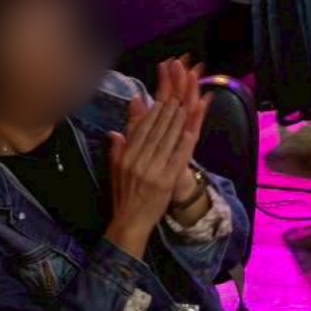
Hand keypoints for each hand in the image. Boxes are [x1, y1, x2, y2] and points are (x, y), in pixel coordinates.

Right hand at [108, 77, 209, 257]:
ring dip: (180, 118)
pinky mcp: (166, 180)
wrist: (129, 222)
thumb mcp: (117, 167)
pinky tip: (193, 128)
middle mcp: (138, 160)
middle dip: (170, 105)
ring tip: (189, 100)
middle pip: (157, 127)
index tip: (166, 91)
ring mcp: (153, 170)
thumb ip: (120, 145)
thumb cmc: (124, 193)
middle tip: (181, 88)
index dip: (155, 106)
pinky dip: (186, 141)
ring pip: (169, 138)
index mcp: (126, 155)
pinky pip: (178, 156)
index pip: (143, 125)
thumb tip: (119, 125)